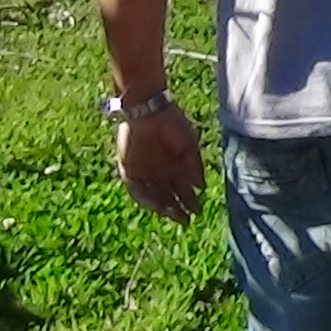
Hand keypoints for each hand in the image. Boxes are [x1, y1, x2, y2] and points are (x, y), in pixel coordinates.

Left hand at [117, 105, 204, 225]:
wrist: (149, 110)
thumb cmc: (173, 123)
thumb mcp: (189, 145)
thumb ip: (194, 166)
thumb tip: (201, 187)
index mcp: (175, 166)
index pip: (183, 190)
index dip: (190, 201)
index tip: (198, 211)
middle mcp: (160, 172)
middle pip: (168, 197)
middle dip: (177, 209)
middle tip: (185, 220)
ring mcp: (144, 172)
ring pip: (153, 196)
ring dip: (162, 207)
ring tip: (172, 214)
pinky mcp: (129, 170)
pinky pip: (136, 189)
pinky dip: (145, 198)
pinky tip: (156, 205)